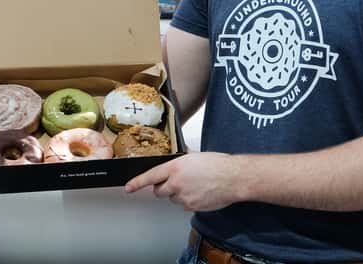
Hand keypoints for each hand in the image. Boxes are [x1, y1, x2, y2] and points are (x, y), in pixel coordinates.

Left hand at [125, 152, 242, 211]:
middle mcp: (176, 183)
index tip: (129, 187)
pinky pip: (184, 206)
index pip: (150, 176)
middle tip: (176, 183)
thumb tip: (179, 156)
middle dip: (164, 188)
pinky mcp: (192, 207)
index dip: (137, 183)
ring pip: (172, 199)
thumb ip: (183, 158)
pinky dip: (189, 201)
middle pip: (159, 191)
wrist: (233, 178)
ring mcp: (184, 197)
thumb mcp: (196, 155)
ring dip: (178, 194)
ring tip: (195, 186)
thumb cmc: (219, 165)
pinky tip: (200, 193)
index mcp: (175, 167)